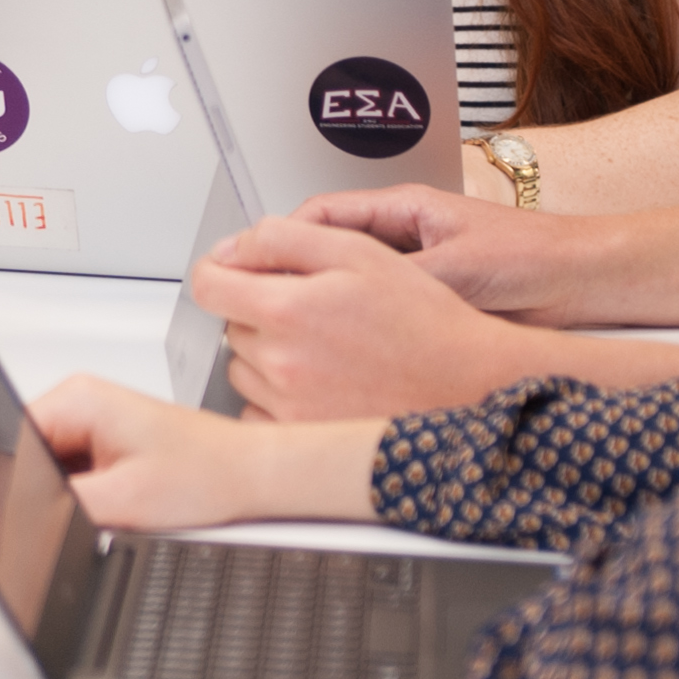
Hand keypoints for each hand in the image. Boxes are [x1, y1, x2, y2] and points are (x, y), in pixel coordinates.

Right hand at [26, 375, 273, 531]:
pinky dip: (85, 495)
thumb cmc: (208, 473)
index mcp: (77, 398)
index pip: (12, 441)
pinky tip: (115, 503)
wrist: (249, 475)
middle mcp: (82, 401)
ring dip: (67, 495)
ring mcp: (94, 421)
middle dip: (44, 492)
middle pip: (28, 456)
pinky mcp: (106, 441)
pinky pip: (72, 472)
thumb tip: (24, 519)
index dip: (13, 484)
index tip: (30, 513)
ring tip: (111, 504)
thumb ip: (63, 506)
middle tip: (89, 510)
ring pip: (48, 469)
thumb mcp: (125, 499)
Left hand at [192, 218, 530, 421]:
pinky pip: (258, 412)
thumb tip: (230, 248)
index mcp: (289, 310)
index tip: (234, 272)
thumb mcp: (359, 253)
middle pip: (230, 325)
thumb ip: (284, 239)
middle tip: (313, 311)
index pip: (208, 286)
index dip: (220, 271)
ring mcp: (288, 408)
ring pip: (245, 369)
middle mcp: (281, 363)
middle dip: (259, 311)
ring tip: (326, 349)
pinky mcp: (301, 440)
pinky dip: (277, 398)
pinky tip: (321, 384)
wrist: (470, 384)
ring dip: (269, 355)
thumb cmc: (425, 321)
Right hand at [290, 184, 602, 319]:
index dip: (281, 238)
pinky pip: (378, 311)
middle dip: (291, 272)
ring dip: (324, 301)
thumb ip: (403, 282)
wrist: (585, 279)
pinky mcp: (431, 299)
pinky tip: (344, 349)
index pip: (322, 214)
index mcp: (404, 209)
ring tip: (295, 327)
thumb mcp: (458, 269)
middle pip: (327, 248)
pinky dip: (356, 326)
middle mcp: (405, 236)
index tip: (251, 262)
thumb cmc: (535, 256)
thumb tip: (350, 303)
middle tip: (259, 301)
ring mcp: (416, 268)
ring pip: (349, 283)